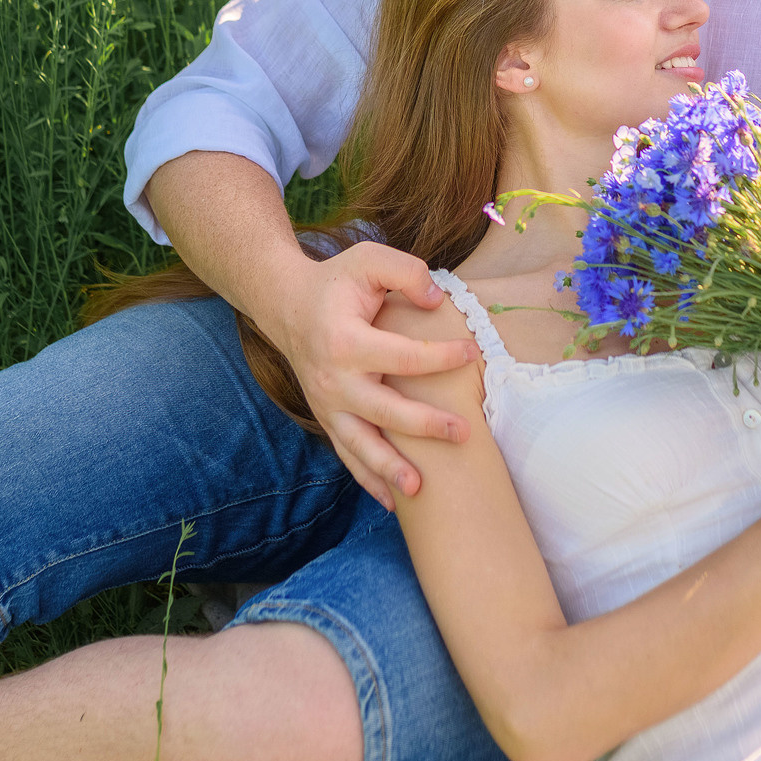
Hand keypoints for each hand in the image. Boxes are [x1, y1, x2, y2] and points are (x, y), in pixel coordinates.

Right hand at [267, 240, 480, 507]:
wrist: (288, 306)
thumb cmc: (337, 283)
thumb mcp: (368, 259)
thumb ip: (405, 271)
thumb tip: (438, 301)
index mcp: (345, 340)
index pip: (401, 356)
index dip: (439, 357)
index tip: (472, 353)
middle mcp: (333, 379)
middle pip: (383, 410)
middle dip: (423, 426)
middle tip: (463, 433)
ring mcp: (327, 404)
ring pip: (360, 445)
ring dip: (388, 469)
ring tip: (419, 490)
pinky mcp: (327, 418)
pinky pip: (347, 454)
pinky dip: (368, 479)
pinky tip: (393, 501)